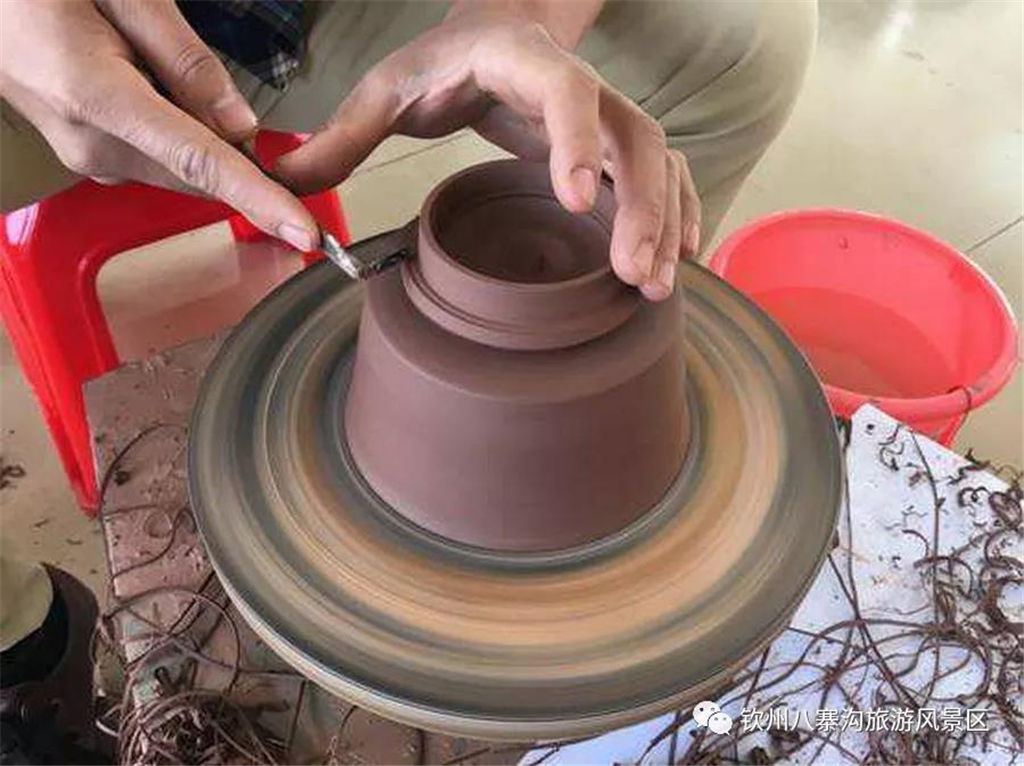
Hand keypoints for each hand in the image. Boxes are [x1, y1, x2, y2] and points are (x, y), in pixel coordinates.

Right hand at [0, 0, 317, 250]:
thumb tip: (242, 126)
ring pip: (182, 168)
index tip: (305, 232)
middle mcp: (92, 145)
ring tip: (149, 61)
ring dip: (198, 133)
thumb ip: (187, 62)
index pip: (201, 163)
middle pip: (199, 171)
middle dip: (230, 145)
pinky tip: (143, 78)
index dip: (260, 199)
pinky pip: (157, 156)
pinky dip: (176, 132)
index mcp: (98, 99)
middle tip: (205, 78)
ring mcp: (86, 156)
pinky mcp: (88, 155)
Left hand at [275, 5, 699, 300]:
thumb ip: (343, 136)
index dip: (578, 143)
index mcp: (524, 61)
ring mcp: (608, 112)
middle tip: (631, 273)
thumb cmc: (440, 61)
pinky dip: (679, 212)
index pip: (566, 93)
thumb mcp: (387, 88)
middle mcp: (582, 84)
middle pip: (634, 136)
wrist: (493, 30)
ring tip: (653, 287)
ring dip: (663, 220)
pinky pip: (667, 171)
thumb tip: (284, 185)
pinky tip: (679, 259)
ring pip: (659, 159)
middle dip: (640, 205)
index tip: (577, 200)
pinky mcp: (617, 141)